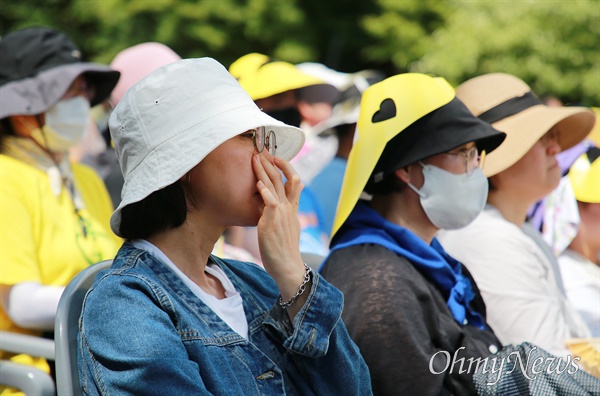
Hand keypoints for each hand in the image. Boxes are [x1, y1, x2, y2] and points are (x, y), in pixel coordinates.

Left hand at [252, 154, 305, 300]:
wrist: (287, 265)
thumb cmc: (283, 250)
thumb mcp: (286, 228)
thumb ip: (283, 215)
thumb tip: (275, 208)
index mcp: (292, 209)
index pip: (294, 182)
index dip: (286, 168)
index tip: (277, 159)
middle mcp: (288, 208)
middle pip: (282, 179)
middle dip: (272, 163)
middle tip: (263, 151)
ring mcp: (281, 213)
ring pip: (274, 186)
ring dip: (264, 170)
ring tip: (256, 158)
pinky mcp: (272, 221)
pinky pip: (270, 202)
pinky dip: (264, 191)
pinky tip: (258, 182)